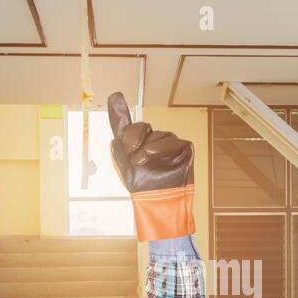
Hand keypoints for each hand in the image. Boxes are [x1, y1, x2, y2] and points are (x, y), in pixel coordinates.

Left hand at [108, 91, 194, 240]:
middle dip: (133, 136)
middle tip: (130, 151)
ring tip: (142, 162)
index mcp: (136, 144)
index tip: (114, 95)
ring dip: (146, 148)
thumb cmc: (142, 187)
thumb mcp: (124, 167)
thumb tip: (114, 136)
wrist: (158, 202)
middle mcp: (152, 140)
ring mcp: (168, 144)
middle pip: (141, 126)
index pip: (127, 124)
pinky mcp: (183, 148)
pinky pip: (172, 141)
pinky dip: (161, 147)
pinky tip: (152, 155)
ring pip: (156, 134)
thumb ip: (118, 148)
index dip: (120, 109)